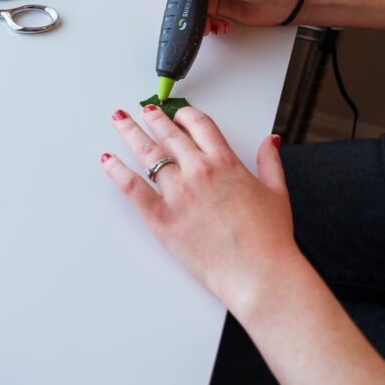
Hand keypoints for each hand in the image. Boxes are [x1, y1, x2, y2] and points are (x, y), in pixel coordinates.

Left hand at [101, 104, 300, 309]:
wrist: (258, 273)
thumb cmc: (269, 239)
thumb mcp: (276, 192)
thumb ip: (269, 161)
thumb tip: (269, 141)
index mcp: (225, 162)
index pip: (199, 125)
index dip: (185, 115)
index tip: (177, 115)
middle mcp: (198, 171)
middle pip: (168, 134)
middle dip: (153, 118)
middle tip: (144, 111)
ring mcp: (177, 193)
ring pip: (147, 153)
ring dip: (130, 133)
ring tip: (120, 121)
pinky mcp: (161, 217)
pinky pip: (132, 187)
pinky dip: (117, 170)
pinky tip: (108, 160)